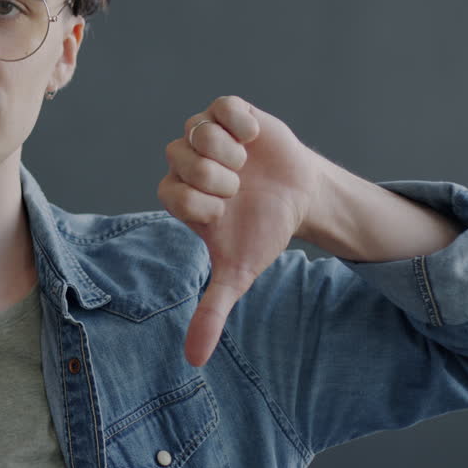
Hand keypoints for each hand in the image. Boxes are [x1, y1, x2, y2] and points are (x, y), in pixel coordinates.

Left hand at [157, 96, 322, 366]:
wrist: (298, 198)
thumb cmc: (260, 233)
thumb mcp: (237, 274)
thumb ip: (211, 311)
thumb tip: (194, 360)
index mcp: (179, 197)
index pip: (169, 192)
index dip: (201, 203)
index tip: (225, 212)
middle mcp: (185, 164)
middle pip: (179, 157)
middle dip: (215, 177)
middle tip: (239, 189)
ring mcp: (206, 136)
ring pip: (196, 129)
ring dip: (226, 152)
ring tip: (247, 166)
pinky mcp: (230, 114)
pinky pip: (222, 106)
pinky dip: (239, 123)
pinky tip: (254, 141)